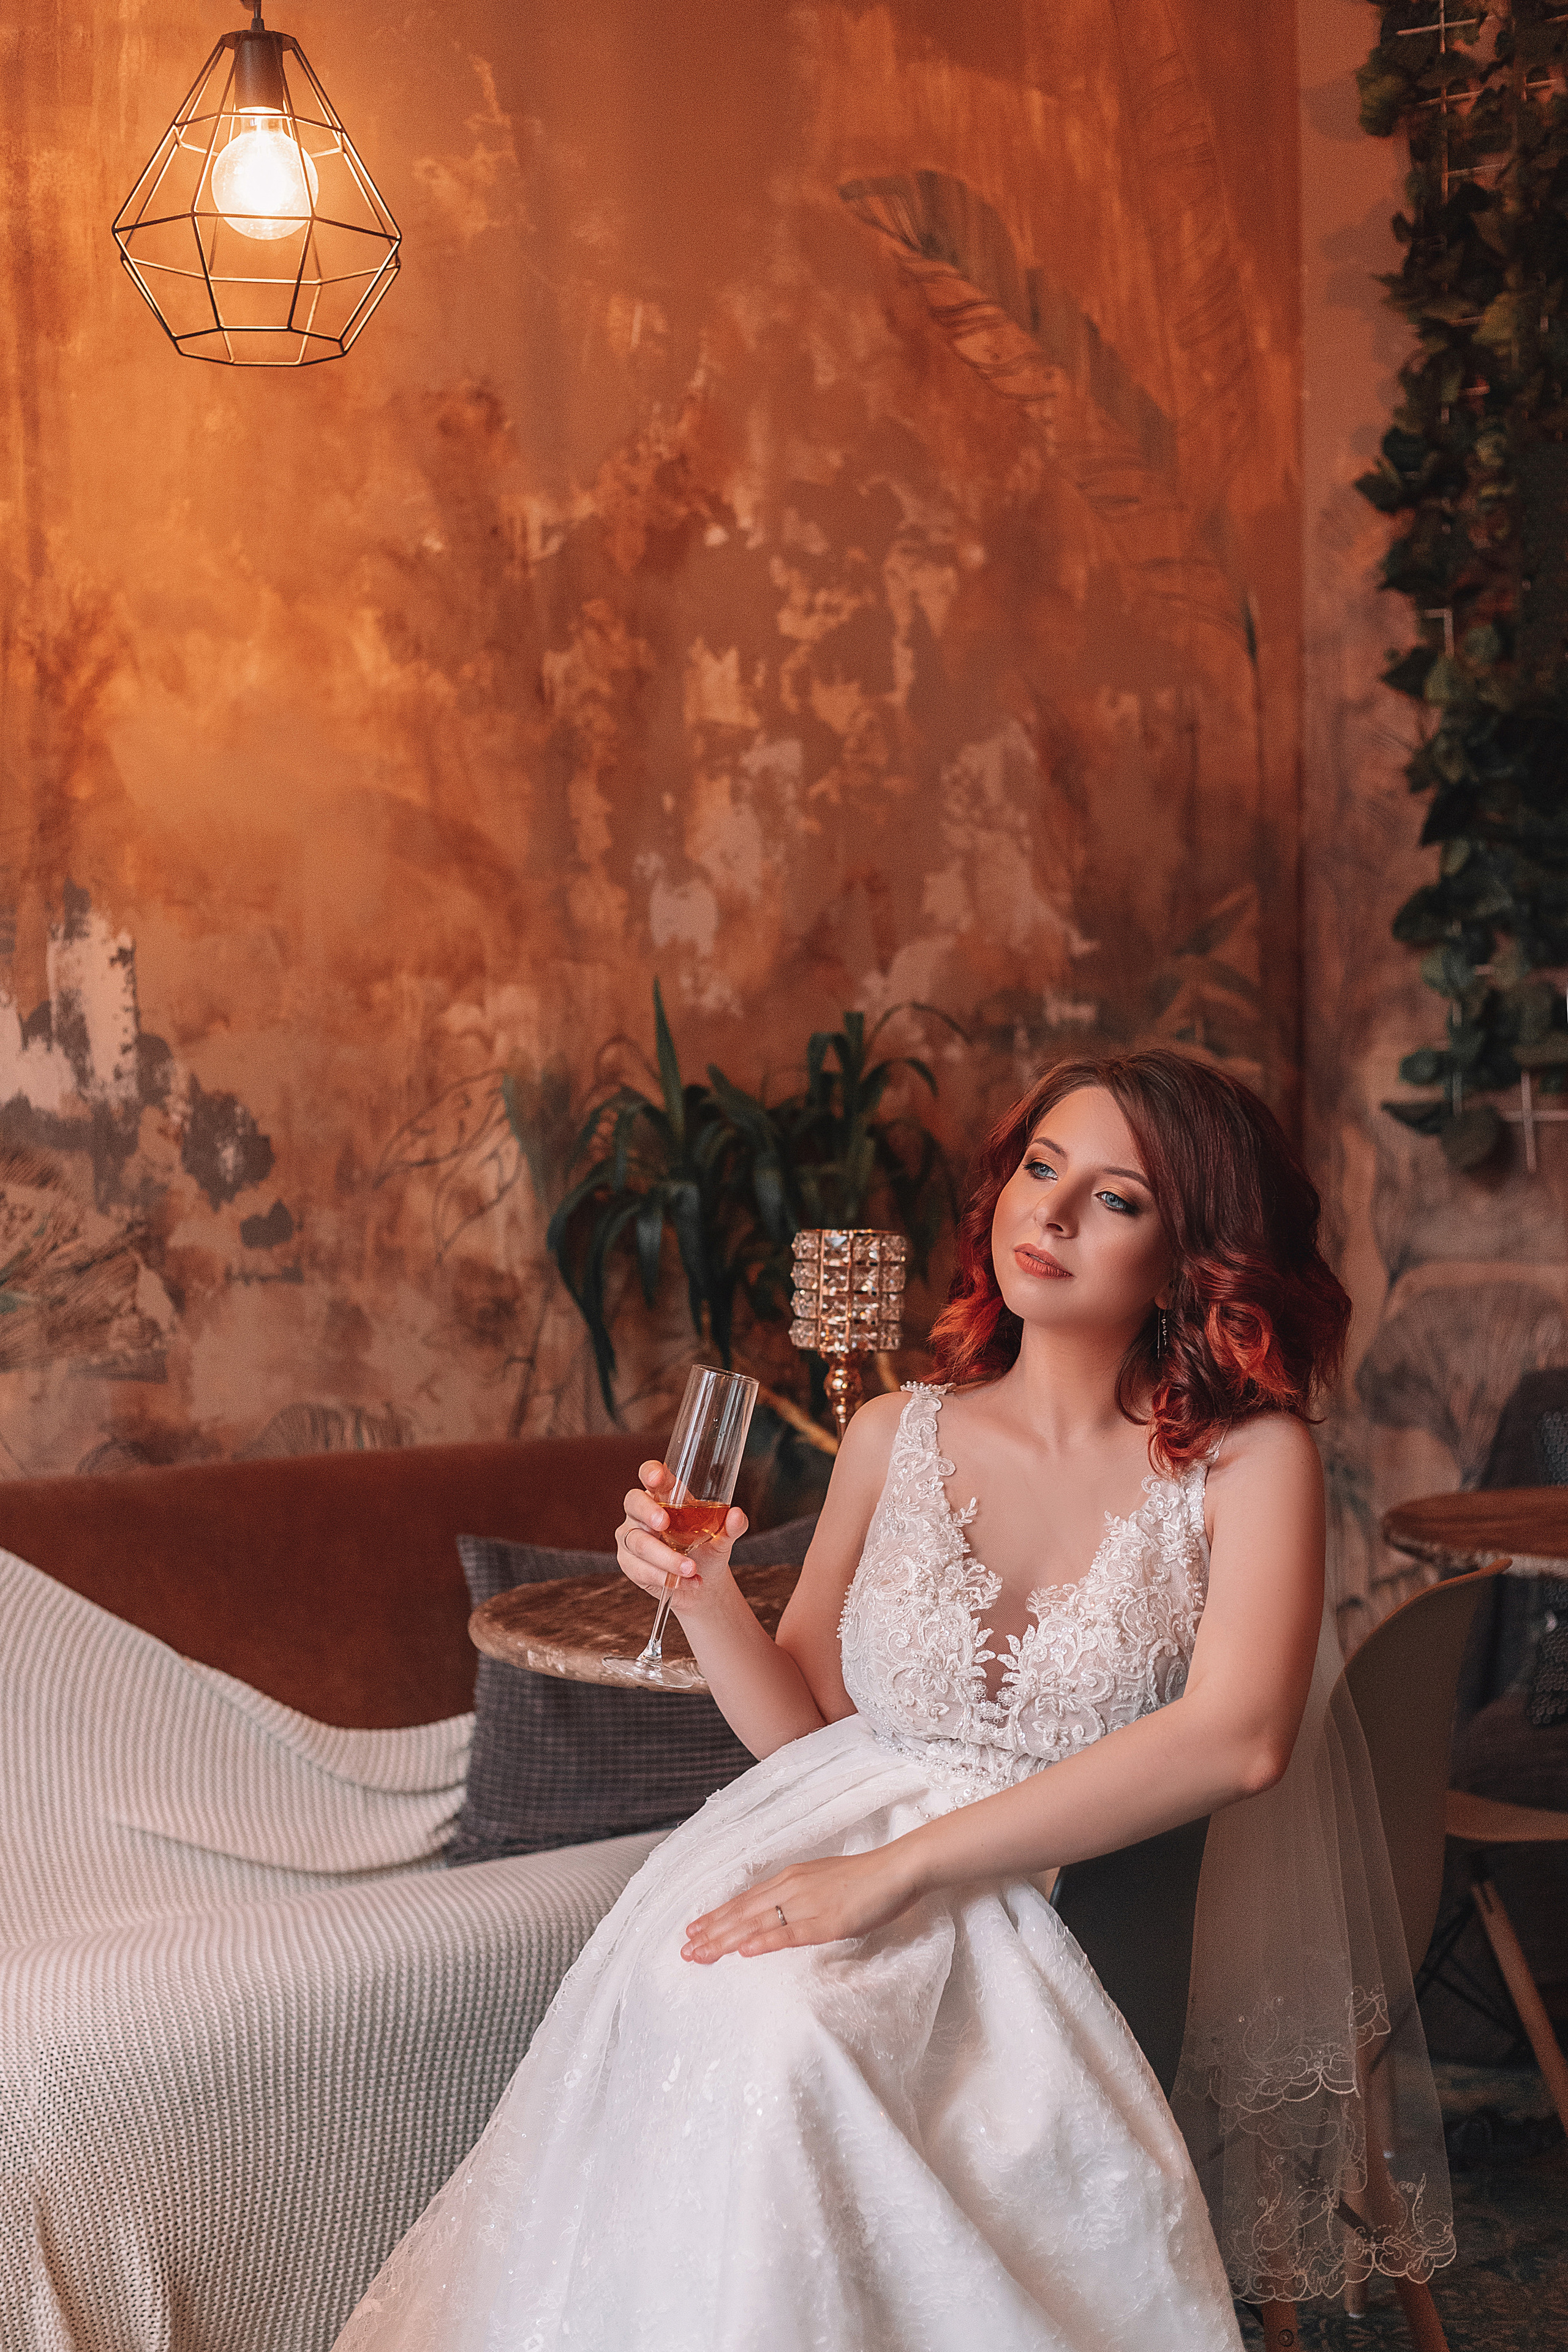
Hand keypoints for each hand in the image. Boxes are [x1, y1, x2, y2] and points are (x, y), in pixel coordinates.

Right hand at [615, 1462, 747, 1614]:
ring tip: (690, 1568)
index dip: (650, 1472)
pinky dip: (665, 1577)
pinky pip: (639, 1568)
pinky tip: (685, 1582)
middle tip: (664, 1524)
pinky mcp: (629, 1562)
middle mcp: (642, 1511)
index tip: (658, 1478)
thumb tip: (737, 1515)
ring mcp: (631, 1535)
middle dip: (648, 1512)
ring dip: (666, 1557)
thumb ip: (731, 1526)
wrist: (702, 1583)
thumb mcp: (722, 1537)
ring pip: (638, 1542)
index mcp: (664, 1494)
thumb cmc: (707, 1548)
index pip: (650, 1474)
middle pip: (633, 1502)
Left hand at [682, 1846, 920, 1961]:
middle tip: (684, 1950)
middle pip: (743, 1912)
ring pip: (757, 1922)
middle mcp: (791, 1888)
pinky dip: (765, 1940)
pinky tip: (745, 1950)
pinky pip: (790, 1932)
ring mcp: (807, 1904)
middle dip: (712, 1931)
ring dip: (726, 1939)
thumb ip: (797, 1895)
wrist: (896, 1869)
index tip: (693, 1930)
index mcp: (789, 1879)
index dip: (717, 1916)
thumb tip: (776, 1910)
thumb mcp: (821, 1882)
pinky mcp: (827, 1921)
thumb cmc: (863, 1878)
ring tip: (701, 1953)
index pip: (744, 1900)